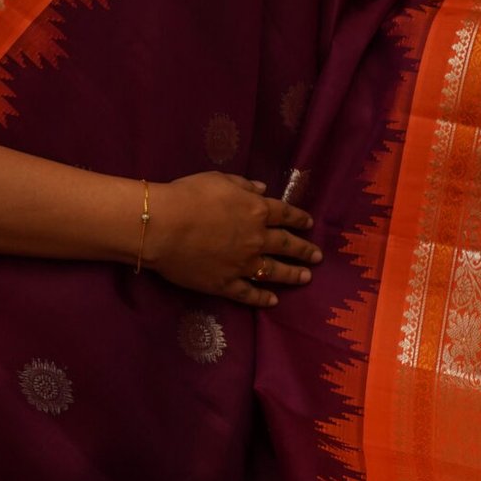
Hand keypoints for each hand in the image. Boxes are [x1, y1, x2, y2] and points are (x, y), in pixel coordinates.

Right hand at [145, 173, 321, 307]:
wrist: (163, 226)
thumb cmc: (188, 195)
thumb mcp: (219, 179)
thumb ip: (244, 185)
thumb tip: (263, 189)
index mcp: (257, 210)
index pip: (285, 214)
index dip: (299, 219)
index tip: (309, 224)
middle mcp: (256, 239)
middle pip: (286, 245)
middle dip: (304, 250)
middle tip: (317, 257)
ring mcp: (243, 264)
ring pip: (274, 272)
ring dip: (292, 274)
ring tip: (305, 278)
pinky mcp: (225, 284)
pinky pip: (249, 294)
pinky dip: (262, 298)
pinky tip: (273, 301)